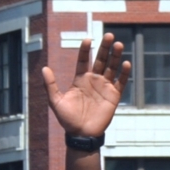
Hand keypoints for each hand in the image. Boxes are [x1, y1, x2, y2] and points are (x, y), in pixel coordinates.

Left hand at [39, 28, 130, 142]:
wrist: (81, 134)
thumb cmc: (67, 119)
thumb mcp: (56, 101)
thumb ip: (50, 85)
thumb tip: (44, 68)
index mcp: (80, 79)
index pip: (83, 60)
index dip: (85, 50)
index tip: (87, 39)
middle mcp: (94, 80)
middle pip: (101, 60)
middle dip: (105, 48)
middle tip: (109, 36)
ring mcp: (105, 87)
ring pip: (112, 68)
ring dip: (115, 56)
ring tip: (118, 45)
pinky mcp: (114, 96)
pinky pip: (121, 82)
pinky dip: (124, 73)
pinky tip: (125, 63)